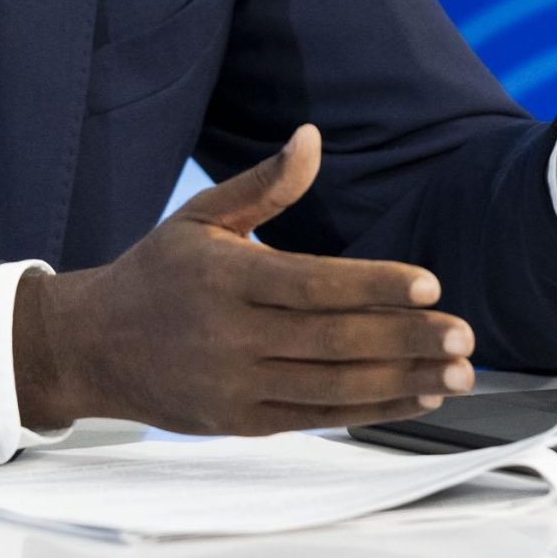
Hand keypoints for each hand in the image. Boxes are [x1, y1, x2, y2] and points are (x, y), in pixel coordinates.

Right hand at [12, 125, 474, 434]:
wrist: (94, 347)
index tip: (430, 283)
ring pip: (334, 386)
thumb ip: (264, 183)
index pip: (313, 283)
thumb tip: (312, 136)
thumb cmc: (157, 273)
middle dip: (406, 338)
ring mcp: (237, 385)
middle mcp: (230, 335)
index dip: (375, 284)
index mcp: (224, 277)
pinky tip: (417, 396)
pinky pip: (320, 418)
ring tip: (458, 371)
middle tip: (462, 333)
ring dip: (403, 380)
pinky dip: (374, 410)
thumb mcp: (201, 217)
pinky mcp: (243, 421)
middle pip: (333, 339)